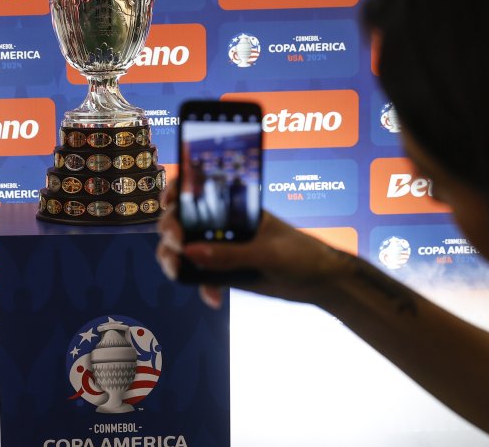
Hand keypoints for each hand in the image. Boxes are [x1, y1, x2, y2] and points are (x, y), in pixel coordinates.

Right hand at [156, 178, 347, 308]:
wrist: (320, 283)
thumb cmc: (300, 254)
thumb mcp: (267, 252)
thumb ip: (229, 253)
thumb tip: (189, 252)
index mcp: (234, 207)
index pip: (198, 190)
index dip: (177, 191)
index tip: (168, 201)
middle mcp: (222, 225)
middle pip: (182, 222)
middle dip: (170, 232)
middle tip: (176, 247)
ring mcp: (220, 248)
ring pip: (184, 250)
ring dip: (174, 261)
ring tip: (178, 273)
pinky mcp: (223, 272)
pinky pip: (200, 277)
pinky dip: (201, 287)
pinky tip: (215, 299)